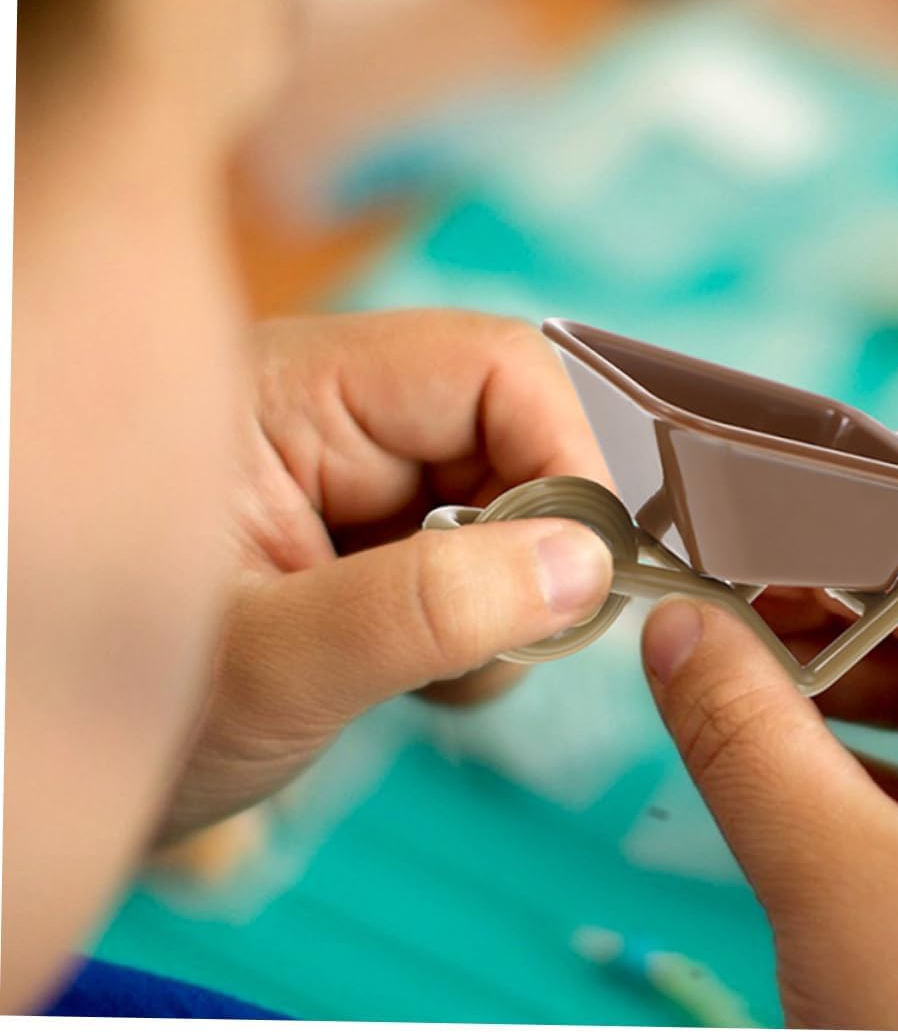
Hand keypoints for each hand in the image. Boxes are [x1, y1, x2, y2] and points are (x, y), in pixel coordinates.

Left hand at [160, 310, 613, 840]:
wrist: (69, 775)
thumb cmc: (130, 713)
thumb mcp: (275, 664)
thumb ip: (427, 609)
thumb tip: (585, 563)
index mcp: (296, 392)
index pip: (492, 366)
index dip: (562, 454)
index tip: (583, 569)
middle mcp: (336, 416)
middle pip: (514, 431)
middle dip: (536, 545)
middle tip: (509, 646)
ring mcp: (359, 478)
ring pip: (513, 500)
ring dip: (512, 598)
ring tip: (439, 677)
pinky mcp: (375, 535)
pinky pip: (484, 553)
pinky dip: (488, 623)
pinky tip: (426, 673)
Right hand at [642, 526, 897, 1033]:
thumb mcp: (836, 888)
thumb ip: (744, 732)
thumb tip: (674, 623)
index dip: (821, 535)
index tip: (711, 532)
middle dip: (828, 596)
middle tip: (714, 598)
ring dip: (839, 665)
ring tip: (735, 668)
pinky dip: (864, 734)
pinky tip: (786, 741)